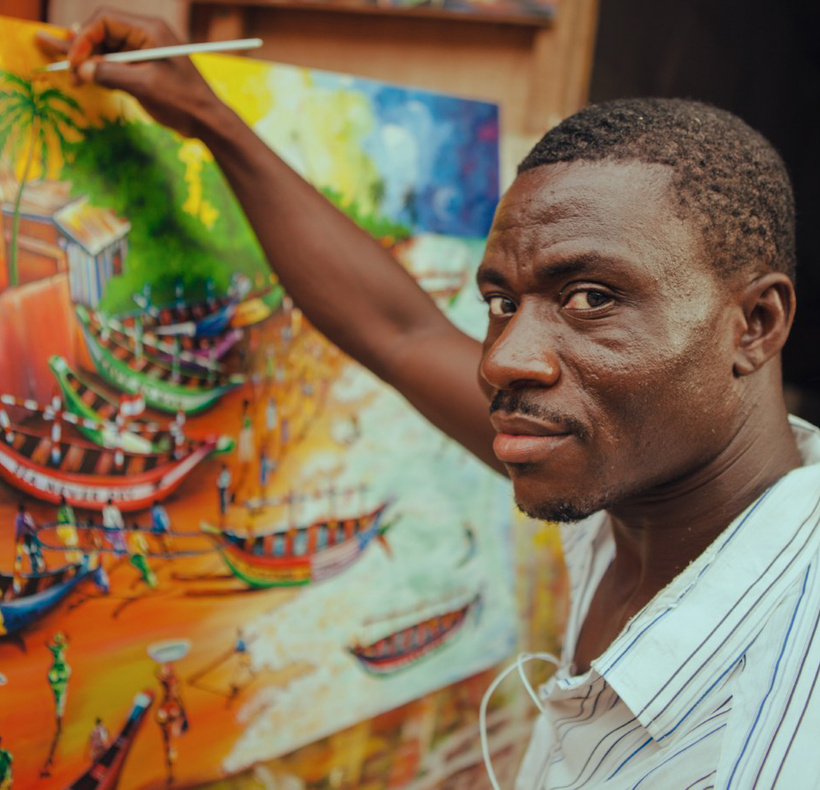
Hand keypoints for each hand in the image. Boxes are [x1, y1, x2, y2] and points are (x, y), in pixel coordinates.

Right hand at [36, 9, 220, 137]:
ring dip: (90, 62)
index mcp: (151, 30)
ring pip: (108, 49)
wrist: (208, 122)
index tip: (75, 61)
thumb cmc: (183, 102)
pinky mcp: (146, 68)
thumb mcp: (144, 86)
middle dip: (83, 49)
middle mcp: (147, 35)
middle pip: (104, 33)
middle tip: (61, 64)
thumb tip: (82, 68)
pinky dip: (102, 71)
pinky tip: (87, 79)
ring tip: (72, 76)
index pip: (105, 21)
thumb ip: (111, 74)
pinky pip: (118, 64)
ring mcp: (146, 52)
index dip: (84, 38)